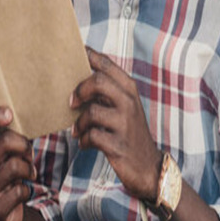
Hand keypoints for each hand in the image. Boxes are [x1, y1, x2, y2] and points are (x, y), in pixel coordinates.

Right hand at [0, 106, 35, 220]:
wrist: (11, 208)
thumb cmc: (14, 171)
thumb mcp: (13, 150)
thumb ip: (16, 133)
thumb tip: (29, 114)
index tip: (9, 114)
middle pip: (4, 141)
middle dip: (24, 145)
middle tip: (28, 154)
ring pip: (15, 166)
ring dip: (29, 169)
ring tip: (29, 173)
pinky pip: (20, 191)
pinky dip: (27, 191)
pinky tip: (22, 192)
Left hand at [71, 47, 162, 201]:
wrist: (148, 166)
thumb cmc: (128, 133)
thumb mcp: (123, 107)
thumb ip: (106, 91)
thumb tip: (75, 77)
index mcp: (129, 88)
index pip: (106, 63)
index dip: (87, 55)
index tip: (72, 54)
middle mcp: (129, 102)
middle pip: (98, 81)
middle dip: (79, 90)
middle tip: (71, 103)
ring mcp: (125, 123)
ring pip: (91, 111)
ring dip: (79, 123)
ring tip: (78, 130)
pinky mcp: (118, 144)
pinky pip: (91, 136)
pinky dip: (83, 140)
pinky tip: (85, 143)